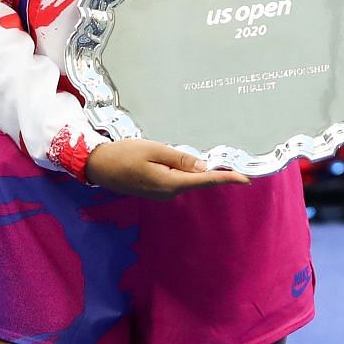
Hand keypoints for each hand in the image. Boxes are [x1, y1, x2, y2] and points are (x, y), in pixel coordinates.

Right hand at [83, 137, 251, 197]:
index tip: (246, 179)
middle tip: (228, 161)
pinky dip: (183, 172)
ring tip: (191, 155)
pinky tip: (179, 161)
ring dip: (195, 170)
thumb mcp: (154, 150)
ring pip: (187, 180)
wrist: (97, 165)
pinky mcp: (156, 190)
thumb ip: (180, 159)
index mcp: (170, 183)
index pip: (205, 180)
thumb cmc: (124, 154)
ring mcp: (161, 194)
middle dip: (213, 171)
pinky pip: (176, 180)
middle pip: (198, 181)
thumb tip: (203, 167)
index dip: (227, 178)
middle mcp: (168, 193)